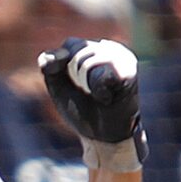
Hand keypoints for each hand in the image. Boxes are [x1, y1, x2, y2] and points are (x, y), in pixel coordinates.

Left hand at [39, 38, 144, 171]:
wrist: (102, 137)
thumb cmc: (82, 111)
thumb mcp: (59, 87)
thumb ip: (50, 68)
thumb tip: (55, 54)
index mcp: (94, 48)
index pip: (70, 44)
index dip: (66, 68)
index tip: (77, 86)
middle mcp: (110, 48)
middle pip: (79, 51)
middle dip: (77, 78)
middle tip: (90, 93)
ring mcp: (122, 57)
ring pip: (89, 62)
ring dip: (88, 86)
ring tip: (100, 96)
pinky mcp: (129, 71)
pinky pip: (103, 74)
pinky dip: (99, 91)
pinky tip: (108, 99)